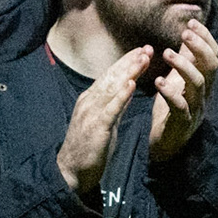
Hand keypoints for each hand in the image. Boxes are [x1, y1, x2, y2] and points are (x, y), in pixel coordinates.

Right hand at [57, 47, 149, 197]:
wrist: (70, 170)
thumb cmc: (88, 148)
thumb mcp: (104, 122)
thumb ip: (115, 106)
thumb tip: (128, 90)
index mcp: (91, 99)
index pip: (110, 76)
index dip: (125, 62)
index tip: (141, 50)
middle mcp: (90, 101)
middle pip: (112, 76)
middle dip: (130, 61)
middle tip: (146, 47)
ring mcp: (92, 113)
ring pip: (112, 87)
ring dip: (129, 71)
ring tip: (143, 58)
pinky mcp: (97, 127)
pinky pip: (111, 108)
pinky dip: (122, 95)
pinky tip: (131, 84)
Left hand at [149, 19, 217, 162]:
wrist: (165, 146)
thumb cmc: (171, 111)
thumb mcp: (178, 81)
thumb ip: (185, 59)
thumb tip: (188, 34)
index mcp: (204, 83)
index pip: (214, 56)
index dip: (206, 38)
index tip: (192, 22)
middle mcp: (204, 95)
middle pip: (212, 67)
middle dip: (200, 47)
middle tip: (184, 32)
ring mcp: (195, 109)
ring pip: (198, 84)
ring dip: (183, 65)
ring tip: (166, 52)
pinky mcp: (182, 123)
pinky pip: (180, 106)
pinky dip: (170, 92)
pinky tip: (158, 82)